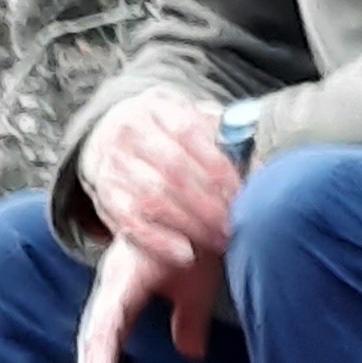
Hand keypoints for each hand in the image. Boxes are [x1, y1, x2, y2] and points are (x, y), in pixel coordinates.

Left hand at [77, 231, 191, 362]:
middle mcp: (114, 287)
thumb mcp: (196, 290)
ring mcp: (116, 281)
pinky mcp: (126, 277)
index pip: (108, 340)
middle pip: (95, 344)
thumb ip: (188, 321)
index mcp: (125, 291)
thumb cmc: (201, 240)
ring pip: (96, 338)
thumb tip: (190, 353)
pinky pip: (109, 322)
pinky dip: (102, 353)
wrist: (209, 204)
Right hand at [83, 94, 240, 261]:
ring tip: (220, 242)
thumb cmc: (171, 137)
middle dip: (211, 203)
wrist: (114, 137)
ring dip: (192, 225)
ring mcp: (113, 163)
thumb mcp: (193, 122)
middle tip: (237, 226)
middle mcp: (129, 131)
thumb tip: (256, 166)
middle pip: (174, 170)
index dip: (220, 167)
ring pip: (154, 198)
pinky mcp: (105, 194)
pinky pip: (131, 222)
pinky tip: (185, 255)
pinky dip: (159, 242)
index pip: (190, 134)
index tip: (246, 194)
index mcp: (156, 107)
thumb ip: (223, 137)